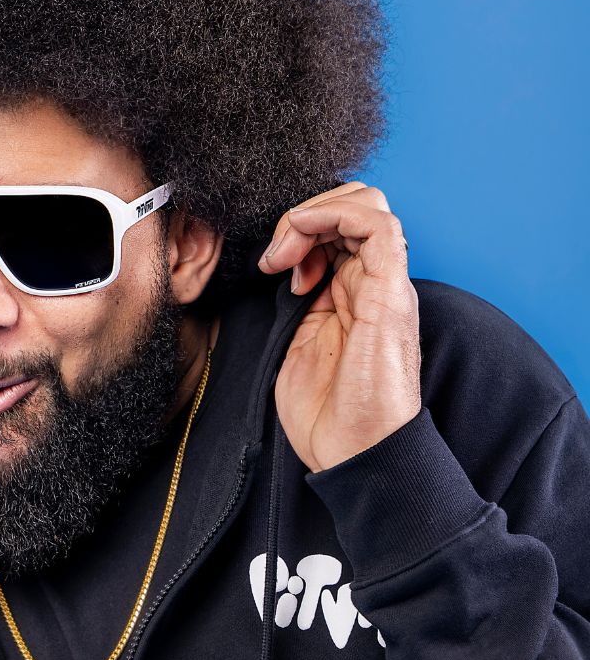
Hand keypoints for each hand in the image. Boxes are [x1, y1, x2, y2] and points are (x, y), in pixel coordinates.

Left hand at [257, 182, 421, 472]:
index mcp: (352, 292)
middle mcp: (373, 282)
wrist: (353, 454)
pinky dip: (330, 219)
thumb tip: (277, 269)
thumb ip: (295, 302)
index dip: (299, 230)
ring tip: (283, 254)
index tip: (270, 266)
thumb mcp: (296, 342)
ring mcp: (384, 285)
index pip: (338, 227)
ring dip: (312, 215)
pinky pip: (376, 226)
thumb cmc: (325, 413)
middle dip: (303, 215)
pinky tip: (297, 251)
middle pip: (353, 206)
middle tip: (274, 256)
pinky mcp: (389, 294)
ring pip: (366, 205)